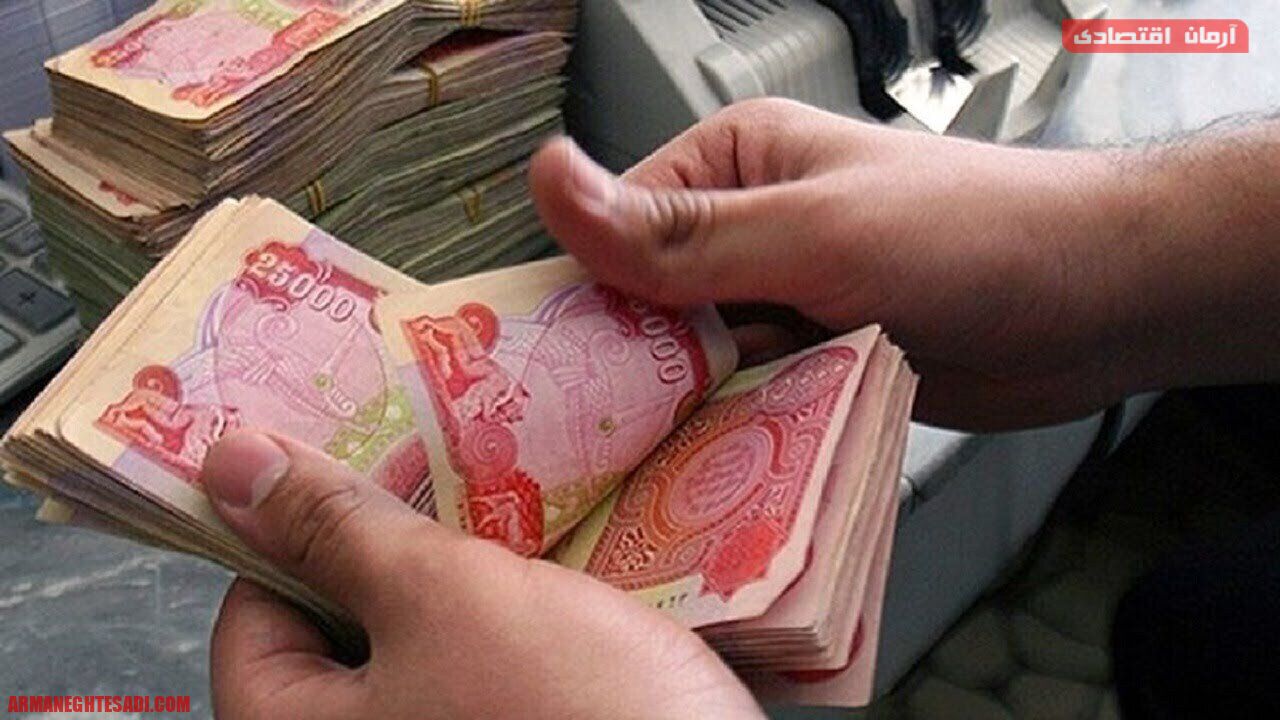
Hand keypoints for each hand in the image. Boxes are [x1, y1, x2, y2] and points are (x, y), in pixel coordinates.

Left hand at [204, 431, 763, 719]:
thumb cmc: (568, 710)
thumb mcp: (443, 597)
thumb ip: (336, 530)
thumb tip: (231, 463)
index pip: (252, 614)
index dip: (296, 529)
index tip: (357, 464)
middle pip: (338, 623)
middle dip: (389, 542)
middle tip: (441, 472)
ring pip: (417, 640)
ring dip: (455, 572)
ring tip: (499, 507)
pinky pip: (476, 666)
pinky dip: (499, 614)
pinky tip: (544, 568)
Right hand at [529, 99, 1150, 429]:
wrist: (1098, 299)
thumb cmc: (970, 236)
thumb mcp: (813, 232)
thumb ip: (680, 235)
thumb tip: (545, 177)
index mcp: (726, 167)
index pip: (609, 240)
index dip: (578, 314)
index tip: (547, 394)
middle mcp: (741, 232)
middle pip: (643, 315)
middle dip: (634, 377)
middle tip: (600, 455)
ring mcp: (778, 302)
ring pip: (693, 372)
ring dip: (688, 416)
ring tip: (657, 474)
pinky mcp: (811, 363)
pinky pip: (746, 406)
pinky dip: (735, 438)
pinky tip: (717, 478)